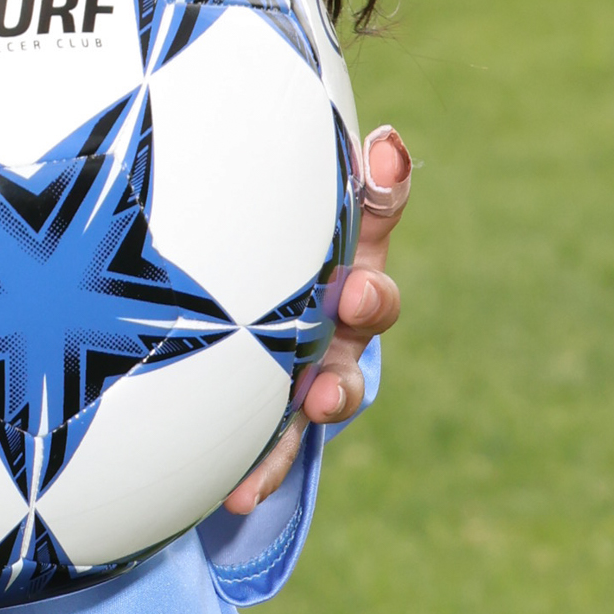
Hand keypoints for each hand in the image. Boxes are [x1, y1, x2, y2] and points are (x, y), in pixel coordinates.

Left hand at [220, 123, 408, 516]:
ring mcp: (317, 367)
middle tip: (355, 290)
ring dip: (338, 389)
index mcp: (337, 247)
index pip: (371, 206)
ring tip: (322, 399)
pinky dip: (265, 467)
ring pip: (341, 381)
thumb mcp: (260, 217)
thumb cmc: (248, 262)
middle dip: (371, 295)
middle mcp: (340, 309)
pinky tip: (237, 490)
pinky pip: (279, 447)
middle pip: (373, 302)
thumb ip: (294, 181)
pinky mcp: (282, 422)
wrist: (229, 349)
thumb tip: (359, 123)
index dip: (383, 183)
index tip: (382, 150)